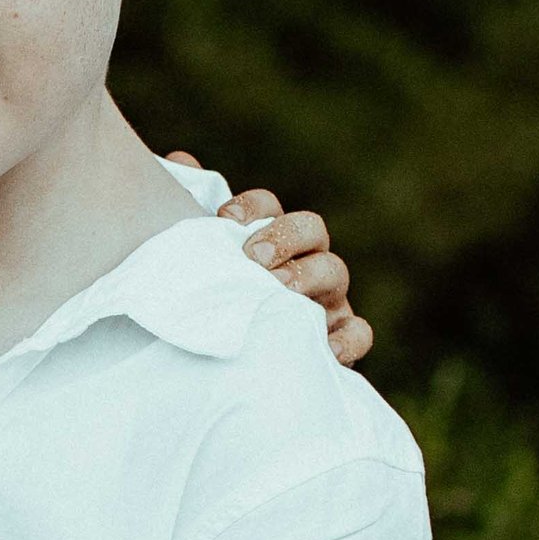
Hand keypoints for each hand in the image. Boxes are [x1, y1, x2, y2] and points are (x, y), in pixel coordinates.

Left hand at [167, 158, 371, 366]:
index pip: (267, 206)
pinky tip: (326, 347)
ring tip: (278, 290)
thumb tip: (180, 162)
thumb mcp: (191, 267)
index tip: (222, 221)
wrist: (214, 376)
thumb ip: (183, 216)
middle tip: (253, 257)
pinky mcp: (337, 339)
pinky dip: (349, 338)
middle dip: (284, 236)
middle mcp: (301, 260)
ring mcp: (324, 299)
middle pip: (310, 228)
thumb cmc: (207, 311)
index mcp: (265, 238)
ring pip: (335, 271)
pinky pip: (358, 333)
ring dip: (307, 276)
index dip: (251, 206)